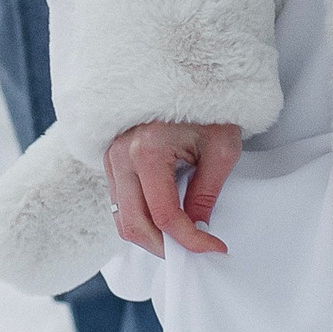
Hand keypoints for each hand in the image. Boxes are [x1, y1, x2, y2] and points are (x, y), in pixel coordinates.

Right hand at [105, 119, 242, 257]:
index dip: (190, 239)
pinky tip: (167, 222)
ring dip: (152, 238)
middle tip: (194, 253)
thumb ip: (206, 193)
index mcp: (147, 150)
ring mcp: (111, 160)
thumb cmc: (207, 109)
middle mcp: (120, 156)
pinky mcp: (111, 163)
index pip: (163, 215)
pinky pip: (120, 205)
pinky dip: (142, 221)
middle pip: (134, 225)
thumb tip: (197, 230)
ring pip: (122, 219)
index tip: (215, 247)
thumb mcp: (221, 149)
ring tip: (183, 240)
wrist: (186, 78)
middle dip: (166, 248)